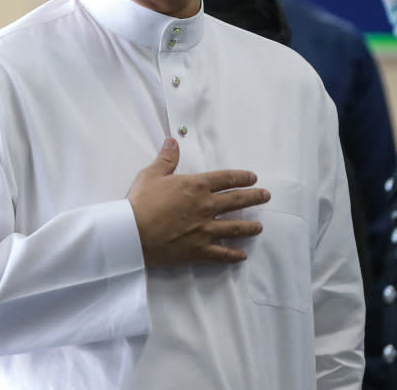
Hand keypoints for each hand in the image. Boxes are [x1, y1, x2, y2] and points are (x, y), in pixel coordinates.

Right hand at [127, 137, 270, 266]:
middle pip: (237, 201)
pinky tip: (242, 255)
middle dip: (254, 198)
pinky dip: (233, 255)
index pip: (226, 179)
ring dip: (249, 227)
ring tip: (259, 227)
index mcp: (197, 186)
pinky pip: (221, 253)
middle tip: (265, 196)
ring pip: (235, 228)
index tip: (252, 178)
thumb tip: (173, 140)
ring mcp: (205, 230)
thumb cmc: (141, 201)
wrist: (131, 232)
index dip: (241, 177)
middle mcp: (206, 207)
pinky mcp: (198, 250)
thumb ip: (167, 159)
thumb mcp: (152, 174)